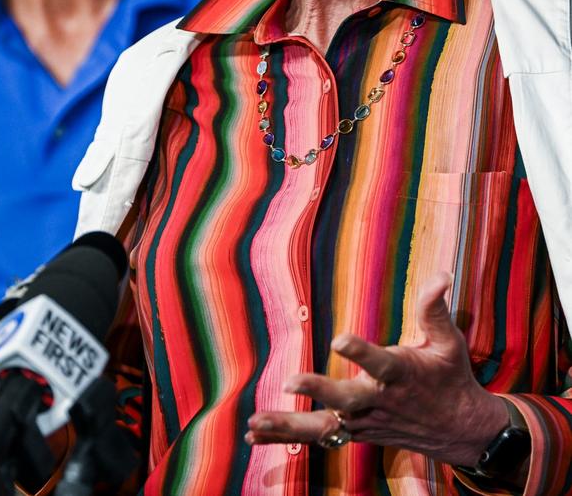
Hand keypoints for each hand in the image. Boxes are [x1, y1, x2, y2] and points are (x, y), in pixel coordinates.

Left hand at [246, 272, 508, 466]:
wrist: (459, 431)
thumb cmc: (450, 377)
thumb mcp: (448, 342)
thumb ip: (435, 309)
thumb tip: (441, 274)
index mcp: (401, 375)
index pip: (380, 363)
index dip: (360, 352)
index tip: (339, 338)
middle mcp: (379, 401)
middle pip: (346, 400)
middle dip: (318, 390)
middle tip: (290, 381)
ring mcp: (364, 422)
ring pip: (324, 427)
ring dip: (288, 425)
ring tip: (254, 422)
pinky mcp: (354, 433)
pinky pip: (317, 436)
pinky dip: (285, 437)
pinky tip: (253, 435)